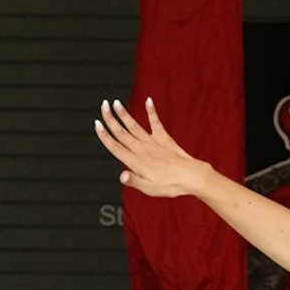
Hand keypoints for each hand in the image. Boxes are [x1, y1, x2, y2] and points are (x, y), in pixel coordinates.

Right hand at [95, 98, 216, 199]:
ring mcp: (153, 143)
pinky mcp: (164, 139)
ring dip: (124, 114)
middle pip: (122, 133)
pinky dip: (152, 111)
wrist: (192, 176)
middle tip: (102, 106)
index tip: (97, 124)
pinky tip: (148, 101)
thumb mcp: (150, 188)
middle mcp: (142, 149)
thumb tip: (121, 176)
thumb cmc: (171, 185)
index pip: (116, 147)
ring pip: (134, 126)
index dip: (105, 135)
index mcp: (136, 162)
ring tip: (115, 103)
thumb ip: (134, 181)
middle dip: (110, 119)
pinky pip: (156, 122)